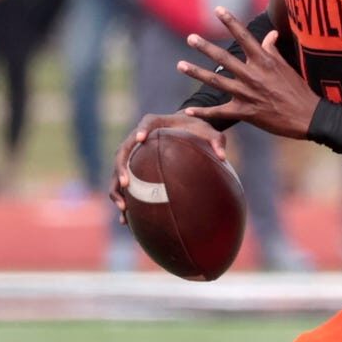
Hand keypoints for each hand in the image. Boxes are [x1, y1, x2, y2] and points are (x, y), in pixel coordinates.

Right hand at [109, 113, 225, 222]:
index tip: (140, 139)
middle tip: (126, 184)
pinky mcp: (133, 166)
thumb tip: (223, 157)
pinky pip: (123, 183)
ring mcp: (132, 152)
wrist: (186, 129)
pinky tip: (126, 219)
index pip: (145, 124)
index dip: (141, 131)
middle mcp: (137, 136)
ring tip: (124, 208)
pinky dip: (122, 198)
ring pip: (118, 170)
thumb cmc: (197, 129)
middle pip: (123, 151)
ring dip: (117, 189)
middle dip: (122, 168)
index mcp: (154, 122)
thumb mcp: (210, 132)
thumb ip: (217, 141)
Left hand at [177, 8, 317, 139]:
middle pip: (224, 59)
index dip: (230, 22)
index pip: (244, 37)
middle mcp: (253, 75)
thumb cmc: (299, 90)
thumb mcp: (287, 67)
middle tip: (190, 38)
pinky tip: (189, 111)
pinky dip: (204, 113)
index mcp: (264, 62)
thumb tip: (270, 34)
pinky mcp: (245, 112)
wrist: (308, 117)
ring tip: (180, 65)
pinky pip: (220, 112)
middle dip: (205, 47)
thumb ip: (272, 50)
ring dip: (196, 73)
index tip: (218, 9)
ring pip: (216, 81)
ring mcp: (247, 94)